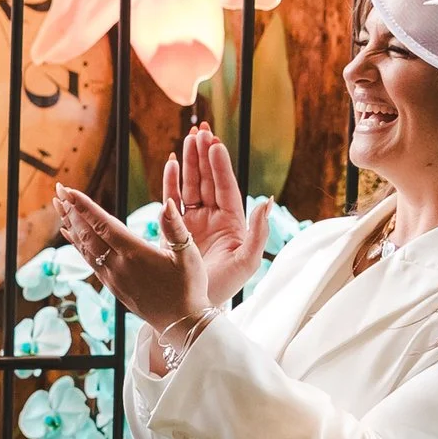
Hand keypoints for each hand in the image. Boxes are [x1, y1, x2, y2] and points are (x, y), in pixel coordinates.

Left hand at [52, 183, 213, 338]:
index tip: (68, 191)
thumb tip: (167, 203)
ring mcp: (113, 278)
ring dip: (72, 226)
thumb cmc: (189, 288)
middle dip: (72, 211)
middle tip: (59, 191)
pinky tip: (72, 236)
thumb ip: (175, 227)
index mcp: (135, 254)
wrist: (181, 324)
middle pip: (88, 234)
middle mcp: (119, 266)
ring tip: (60, 208)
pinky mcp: (113, 287)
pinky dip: (78, 245)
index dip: (84, 207)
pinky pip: (90, 261)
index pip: (103, 225)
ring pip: (85, 248)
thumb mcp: (188, 255)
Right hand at [160, 126, 269, 309]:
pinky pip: (172, 199)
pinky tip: (173, 162)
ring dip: (190, 161)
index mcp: (232, 222)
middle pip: (208, 179)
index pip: (226, 187)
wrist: (192, 307)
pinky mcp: (173, 228)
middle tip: (201, 131)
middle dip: (204, 155)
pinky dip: (172, 180)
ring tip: (189, 138)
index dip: (220, 165)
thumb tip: (266, 200)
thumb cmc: (223, 287)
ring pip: (191, 184)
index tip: (215, 144)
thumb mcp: (248, 261)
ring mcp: (192, 222)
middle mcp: (213, 218)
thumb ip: (259, 232)